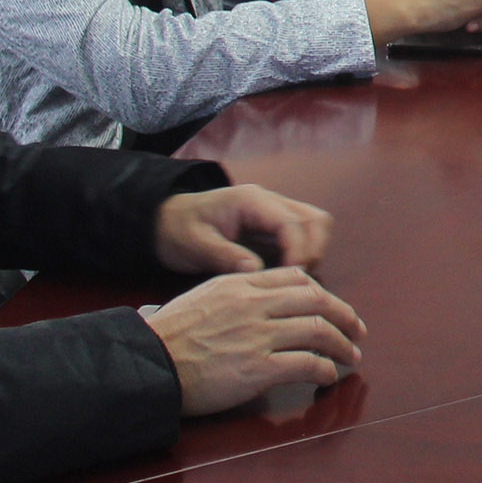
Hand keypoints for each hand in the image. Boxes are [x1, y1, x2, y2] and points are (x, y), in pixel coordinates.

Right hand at [143, 268, 366, 416]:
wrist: (146, 364)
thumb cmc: (166, 336)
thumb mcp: (200, 297)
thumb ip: (231, 294)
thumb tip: (261, 301)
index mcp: (240, 283)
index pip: (295, 278)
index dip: (322, 293)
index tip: (332, 306)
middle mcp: (255, 304)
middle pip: (316, 300)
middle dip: (344, 315)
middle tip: (357, 330)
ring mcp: (259, 335)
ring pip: (318, 330)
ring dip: (342, 345)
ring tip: (351, 356)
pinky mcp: (259, 368)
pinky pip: (306, 364)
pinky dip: (324, 369)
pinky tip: (329, 375)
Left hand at [155, 184, 333, 273]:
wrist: (165, 222)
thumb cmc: (178, 230)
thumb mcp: (195, 244)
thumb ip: (224, 255)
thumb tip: (256, 269)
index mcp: (251, 201)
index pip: (292, 222)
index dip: (299, 251)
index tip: (292, 278)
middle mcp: (270, 202)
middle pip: (315, 219)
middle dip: (313, 251)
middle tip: (297, 281)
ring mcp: (275, 213)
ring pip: (316, 226)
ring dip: (313, 253)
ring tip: (293, 280)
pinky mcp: (274, 228)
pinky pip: (303, 238)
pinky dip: (303, 256)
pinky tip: (286, 277)